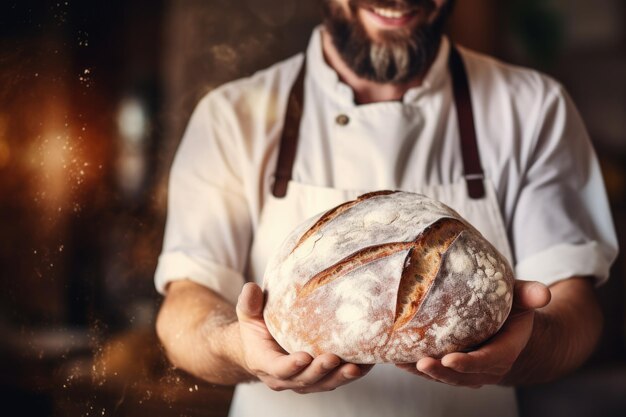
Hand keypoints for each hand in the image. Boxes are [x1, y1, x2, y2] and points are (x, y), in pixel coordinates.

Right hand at [236, 282, 372, 392]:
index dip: (291, 365)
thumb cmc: (255, 328)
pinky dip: (349, 375)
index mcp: (265, 362)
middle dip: (320, 370)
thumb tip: (251, 288)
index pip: (278, 368)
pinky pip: (334, 380)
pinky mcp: (317, 379)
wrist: (259, 347)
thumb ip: (248, 303)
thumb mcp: (248, 314)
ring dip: (339, 377)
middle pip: (304, 379)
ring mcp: (301, 380)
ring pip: (322, 383)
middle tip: (334, 359)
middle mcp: (284, 377)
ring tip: (356, 368)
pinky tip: (365, 365)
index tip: (304, 356)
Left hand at [396, 280, 550, 387]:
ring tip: (403, 362)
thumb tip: (542, 292)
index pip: (487, 360)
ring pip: (446, 377)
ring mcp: (469, 371)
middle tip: (421, 363)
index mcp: (505, 350)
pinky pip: (434, 371)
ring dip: (424, 373)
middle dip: (441, 372)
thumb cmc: (511, 309)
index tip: (450, 359)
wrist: (507, 328)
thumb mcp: (521, 299)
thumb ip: (529, 295)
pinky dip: (414, 367)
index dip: (469, 363)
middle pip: (462, 375)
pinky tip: (396, 359)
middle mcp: (486, 366)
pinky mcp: (452, 368)